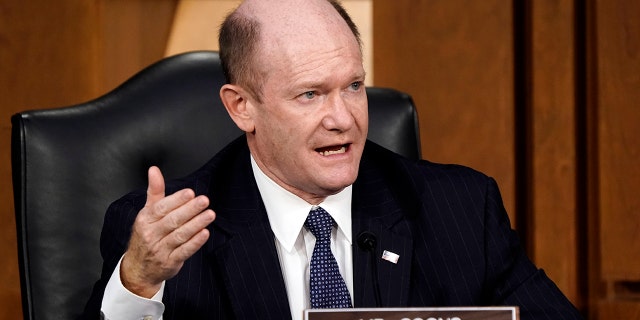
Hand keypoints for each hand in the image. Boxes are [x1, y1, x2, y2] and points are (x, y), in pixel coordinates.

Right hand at [120, 166, 215, 297]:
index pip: (161, 208)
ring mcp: (160, 249)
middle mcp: (151, 234)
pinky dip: (195, 242)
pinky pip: (184, 251)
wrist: (137, 269)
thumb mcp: (147, 213)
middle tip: (204, 200)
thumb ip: (154, 191)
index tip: (190, 193)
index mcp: (145, 220)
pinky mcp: (169, 262)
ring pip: (180, 235)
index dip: (176, 200)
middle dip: (190, 210)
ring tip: (210, 214)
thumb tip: (154, 170)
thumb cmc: (145, 236)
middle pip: (172, 220)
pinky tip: (205, 233)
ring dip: (196, 224)